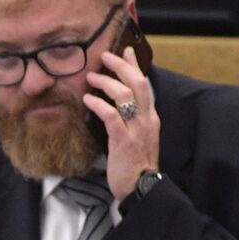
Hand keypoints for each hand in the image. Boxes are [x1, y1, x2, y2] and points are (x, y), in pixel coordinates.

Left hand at [83, 46, 160, 202]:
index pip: (145, 85)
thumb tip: (118, 106)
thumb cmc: (136, 166)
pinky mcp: (124, 140)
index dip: (135, 66)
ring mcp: (136, 129)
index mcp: (151, 118)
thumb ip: (133, 121)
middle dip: (121, 66)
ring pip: (125, 95)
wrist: (142, 189)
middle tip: (105, 56)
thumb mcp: (139, 138)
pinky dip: (98, 104)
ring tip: (91, 78)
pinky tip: (88, 99)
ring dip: (106, 83)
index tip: (126, 51)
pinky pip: (110, 115)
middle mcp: (147, 120)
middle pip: (137, 83)